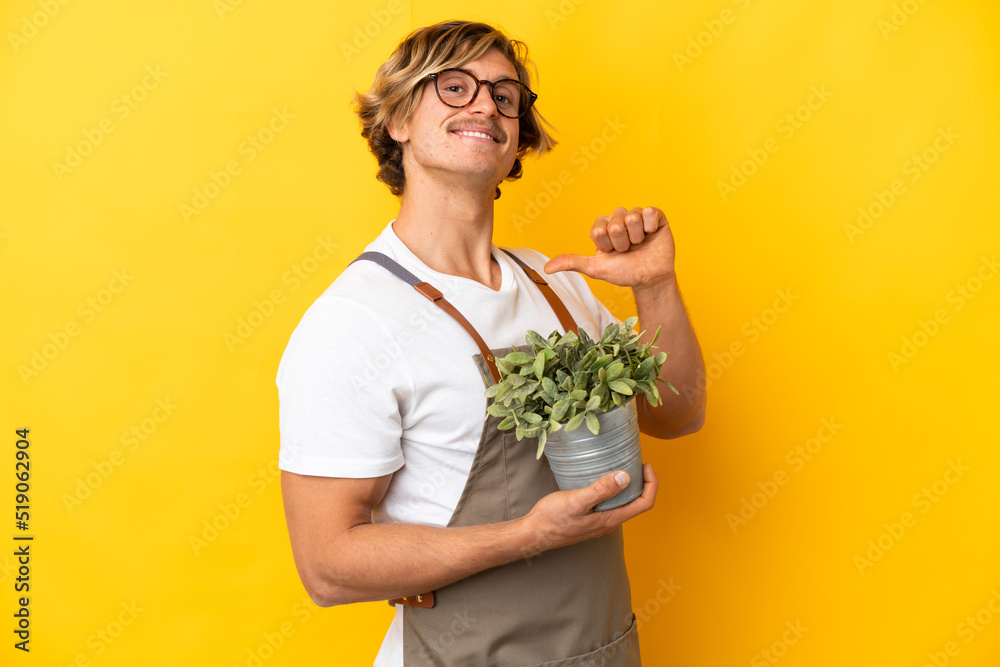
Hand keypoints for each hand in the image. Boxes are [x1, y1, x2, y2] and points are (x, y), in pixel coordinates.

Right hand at [519, 463, 657, 558]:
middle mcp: (609, 522)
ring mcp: (600, 522)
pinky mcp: (590, 519)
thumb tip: (626, 476)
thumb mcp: (577, 501)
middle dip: (643, 482)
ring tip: (622, 465)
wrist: (533, 534)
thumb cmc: (552, 519)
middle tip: (636, 461)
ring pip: (623, 503)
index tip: (646, 465)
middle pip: (637, 503)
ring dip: (629, 486)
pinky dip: (614, 489)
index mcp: (611, 519)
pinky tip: (602, 478)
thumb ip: (601, 490)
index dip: (652, 484)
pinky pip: (610, 504)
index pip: (645, 503)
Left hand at [543, 206, 675, 289]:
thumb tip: (547, 268)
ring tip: (640, 244)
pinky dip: (651, 227)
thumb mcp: (596, 268)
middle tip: (628, 250)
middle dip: (622, 243)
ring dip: (637, 237)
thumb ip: (572, 263)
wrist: (650, 277)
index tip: (612, 253)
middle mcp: (618, 218)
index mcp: (602, 227)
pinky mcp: (654, 215)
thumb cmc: (624, 271)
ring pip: (632, 217)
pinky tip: (651, 234)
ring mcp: (636, 215)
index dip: (606, 245)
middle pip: (615, 224)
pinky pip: (649, 212)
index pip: (598, 229)